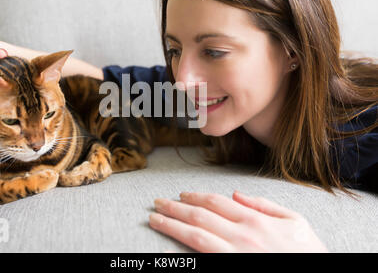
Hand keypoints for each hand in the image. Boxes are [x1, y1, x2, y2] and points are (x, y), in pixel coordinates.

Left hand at [149, 191, 327, 252]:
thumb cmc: (307, 253)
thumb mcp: (295, 221)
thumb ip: (265, 205)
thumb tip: (236, 194)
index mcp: (256, 219)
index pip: (216, 202)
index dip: (195, 197)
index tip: (180, 195)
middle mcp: (242, 234)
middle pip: (200, 216)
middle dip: (175, 207)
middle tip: (157, 202)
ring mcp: (235, 254)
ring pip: (196, 235)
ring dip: (172, 224)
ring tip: (154, 218)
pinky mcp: (230, 268)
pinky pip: (203, 257)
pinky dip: (183, 251)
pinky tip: (168, 245)